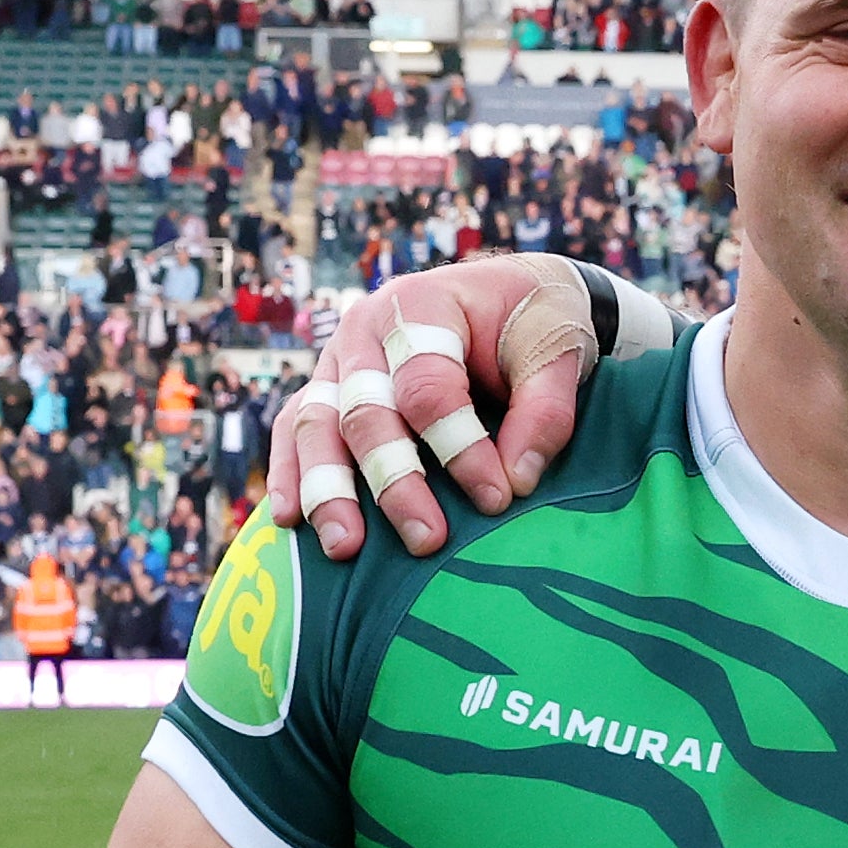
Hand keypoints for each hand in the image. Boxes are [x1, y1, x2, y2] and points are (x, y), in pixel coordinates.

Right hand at [263, 252, 608, 558]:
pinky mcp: (329, 390)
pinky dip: (290, 474)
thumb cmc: (533, 322)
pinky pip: (295, 430)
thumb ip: (545, 411)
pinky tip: (291, 520)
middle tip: (427, 540)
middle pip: (366, 412)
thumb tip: (516, 479)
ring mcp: (340, 360)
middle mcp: (366, 329)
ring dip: (328, 490)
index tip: (498, 498)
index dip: (460, 447)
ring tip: (345, 549)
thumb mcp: (557, 351)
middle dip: (395, 482)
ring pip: (316, 425)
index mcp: (422, 304)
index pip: (428, 387)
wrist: (509, 297)